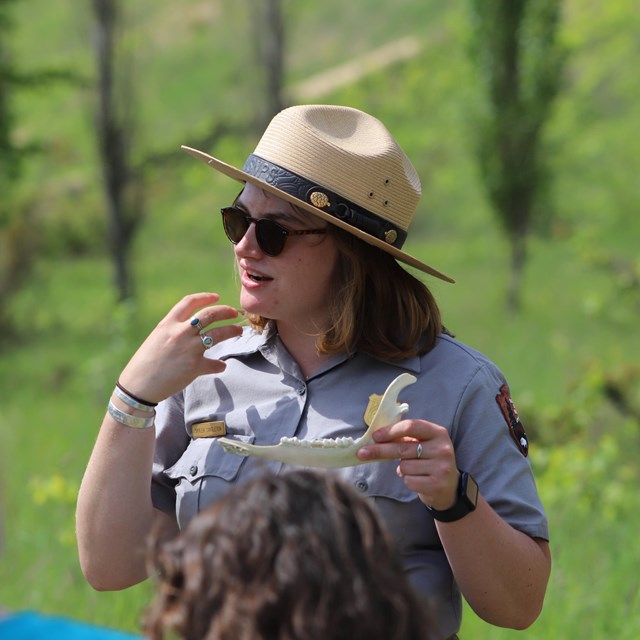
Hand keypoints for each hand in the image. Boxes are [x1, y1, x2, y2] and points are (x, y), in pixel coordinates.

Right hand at [118, 293, 242, 403]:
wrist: (137, 386)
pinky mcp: (194, 367)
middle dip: (225, 311)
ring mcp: (189, 349)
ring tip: (239, 331)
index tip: (216, 297)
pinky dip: (220, 365)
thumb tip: (191, 327)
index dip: (205, 297)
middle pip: (209, 314)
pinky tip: (221, 366)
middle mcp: (180, 332)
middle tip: (234, 312)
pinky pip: (215, 364)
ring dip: (232, 330)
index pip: (189, 302)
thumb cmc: (145, 363)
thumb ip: (173, 330)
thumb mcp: (156, 338)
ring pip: (219, 333)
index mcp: (168, 324)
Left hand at [357, 418, 459, 509]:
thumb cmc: (429, 460)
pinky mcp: (437, 484)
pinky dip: (408, 480)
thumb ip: (405, 438)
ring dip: (402, 469)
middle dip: (380, 450)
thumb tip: (375, 438)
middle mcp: (442, 448)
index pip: (411, 426)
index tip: (375, 436)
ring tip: (414, 469)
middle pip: (403, 448)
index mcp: (438, 432)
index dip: (391, 431)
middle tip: (362, 453)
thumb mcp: (423, 444)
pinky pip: (409, 480)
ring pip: (404, 466)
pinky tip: (418, 479)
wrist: (449, 487)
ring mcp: (441, 467)